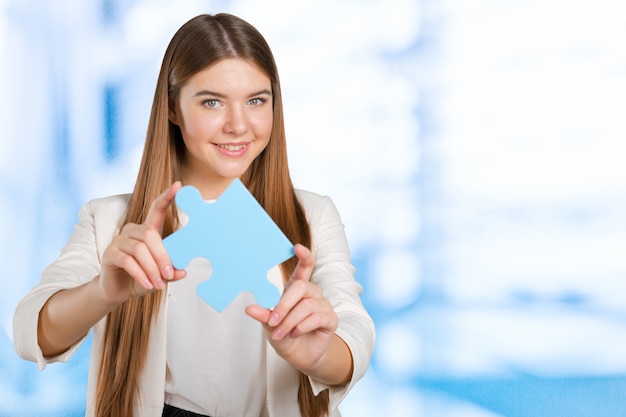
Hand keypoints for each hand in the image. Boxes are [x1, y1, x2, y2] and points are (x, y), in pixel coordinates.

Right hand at [98, 182, 186, 305]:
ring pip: (139, 249)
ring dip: (152, 268)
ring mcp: (119, 241)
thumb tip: (183, 272)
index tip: (179, 185)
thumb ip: (171, 271)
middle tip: (169, 275)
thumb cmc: (143, 277)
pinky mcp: (109, 253)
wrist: (118, 290)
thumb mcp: (161, 275)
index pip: (157, 209)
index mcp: (148, 230)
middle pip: (150, 235)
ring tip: (158, 284)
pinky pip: (127, 260)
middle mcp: (132, 231)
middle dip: (162, 257)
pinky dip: (140, 274)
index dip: (167, 196)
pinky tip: (147, 284)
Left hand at [246, 244, 338, 374]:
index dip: (304, 257)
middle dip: (284, 305)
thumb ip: (264, 315)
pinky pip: (317, 317)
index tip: (297, 247)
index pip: (305, 268)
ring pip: (307, 305)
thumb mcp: (271, 325)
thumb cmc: (286, 336)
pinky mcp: (331, 319)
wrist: (300, 356)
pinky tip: (295, 333)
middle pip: (301, 287)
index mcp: (298, 289)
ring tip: (281, 333)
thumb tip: (249, 308)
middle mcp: (312, 293)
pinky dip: (302, 327)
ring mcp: (323, 305)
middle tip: (273, 321)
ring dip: (290, 321)